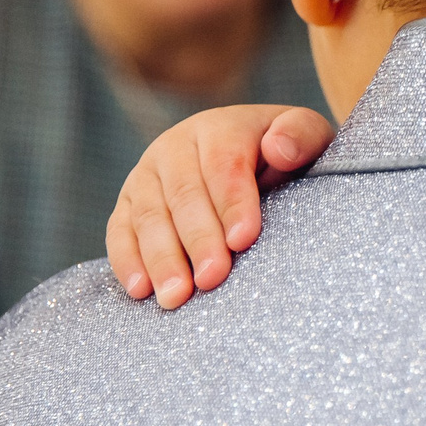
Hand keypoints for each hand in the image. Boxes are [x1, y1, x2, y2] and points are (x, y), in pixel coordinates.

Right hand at [105, 104, 333, 307]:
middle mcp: (175, 147)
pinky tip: (141, 290)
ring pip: (149, 216)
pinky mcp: (128, 204)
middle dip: (198, 239)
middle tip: (212, 279)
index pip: (223, 164)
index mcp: (218, 128)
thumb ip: (301, 134)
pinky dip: (127, 261)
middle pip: (183, 195)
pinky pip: (120, 231)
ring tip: (177, 296)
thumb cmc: (285, 155)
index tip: (243, 240)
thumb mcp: (305, 136)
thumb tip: (279, 148)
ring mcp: (146, 176)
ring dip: (161, 258)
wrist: (252, 157)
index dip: (232, 202)